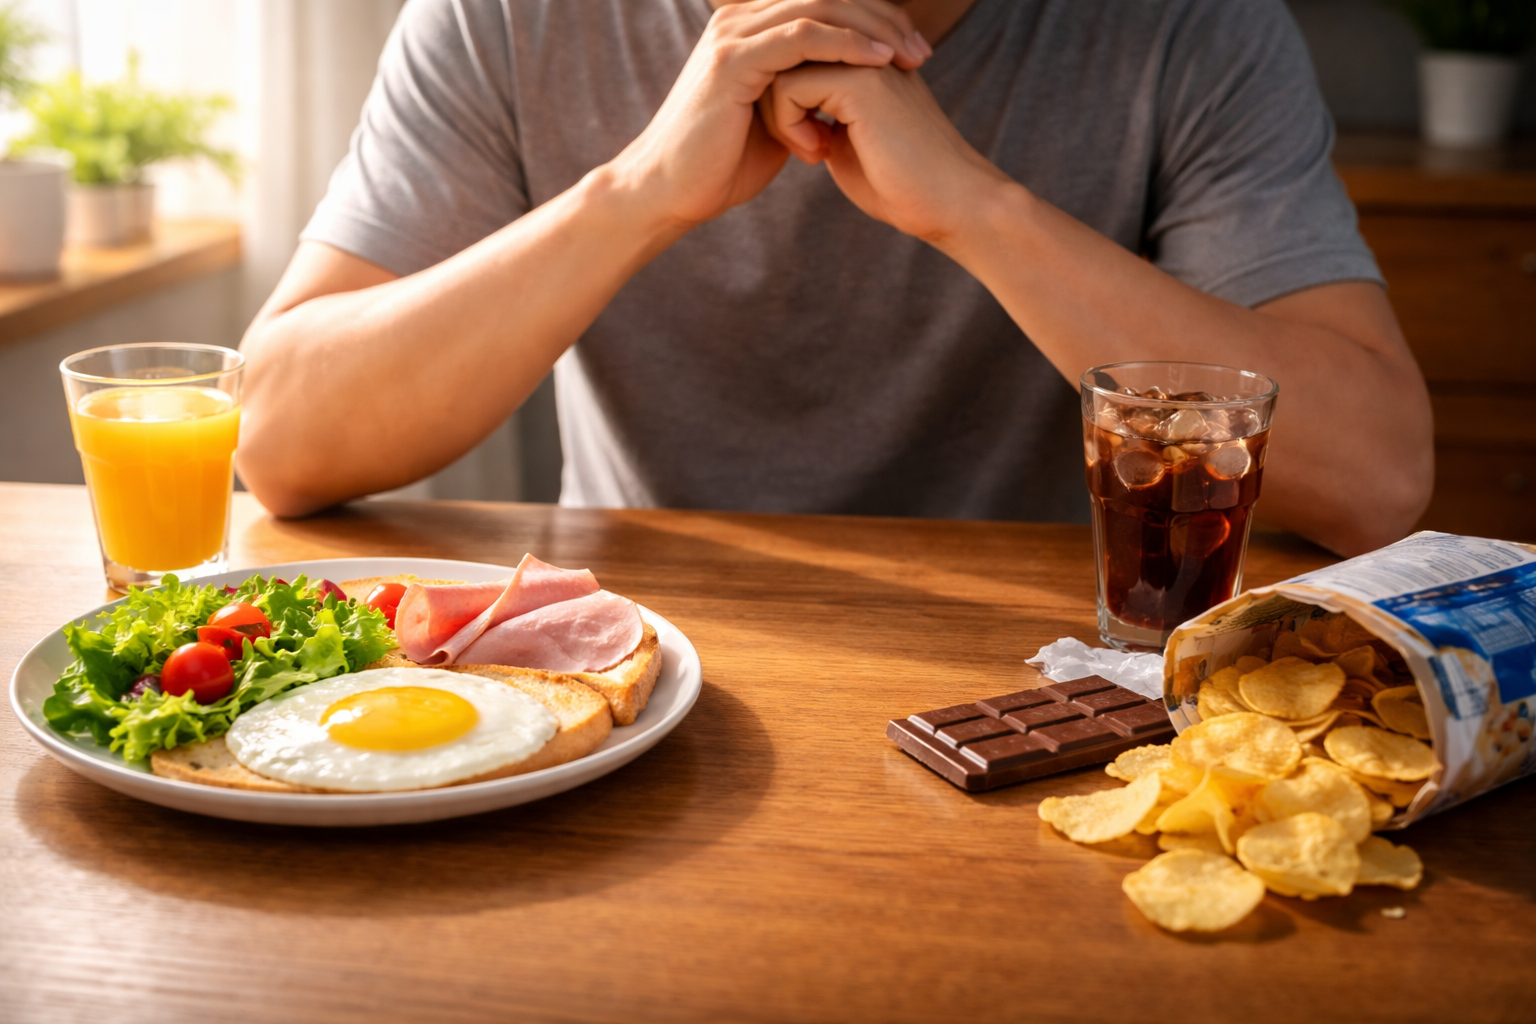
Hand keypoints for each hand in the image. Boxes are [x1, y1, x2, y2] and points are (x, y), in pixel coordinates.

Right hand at [607, 0, 930, 229]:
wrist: (672, 194)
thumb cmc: (721, 166)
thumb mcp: (778, 121)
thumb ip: (806, 95)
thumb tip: (845, 97)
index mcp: (751, 30)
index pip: (824, 4)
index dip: (873, 20)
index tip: (914, 50)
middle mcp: (740, 21)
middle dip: (882, 20)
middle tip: (921, 51)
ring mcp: (734, 36)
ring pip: (820, 8)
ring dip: (873, 30)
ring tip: (910, 57)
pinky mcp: (733, 60)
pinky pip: (802, 37)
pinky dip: (845, 46)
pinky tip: (879, 63)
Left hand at [759, 62, 1011, 245]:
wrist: (949, 203)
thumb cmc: (898, 184)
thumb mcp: (842, 140)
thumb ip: (812, 113)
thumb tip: (768, 100)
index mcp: (864, 56)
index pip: (793, 54)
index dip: (782, 98)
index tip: (804, 142)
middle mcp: (865, 46)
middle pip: (781, 54)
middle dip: (774, 103)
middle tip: (801, 146)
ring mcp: (866, 57)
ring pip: (779, 65)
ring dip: (778, 115)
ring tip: (809, 150)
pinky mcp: (862, 80)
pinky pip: (789, 86)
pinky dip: (788, 125)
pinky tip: (817, 154)